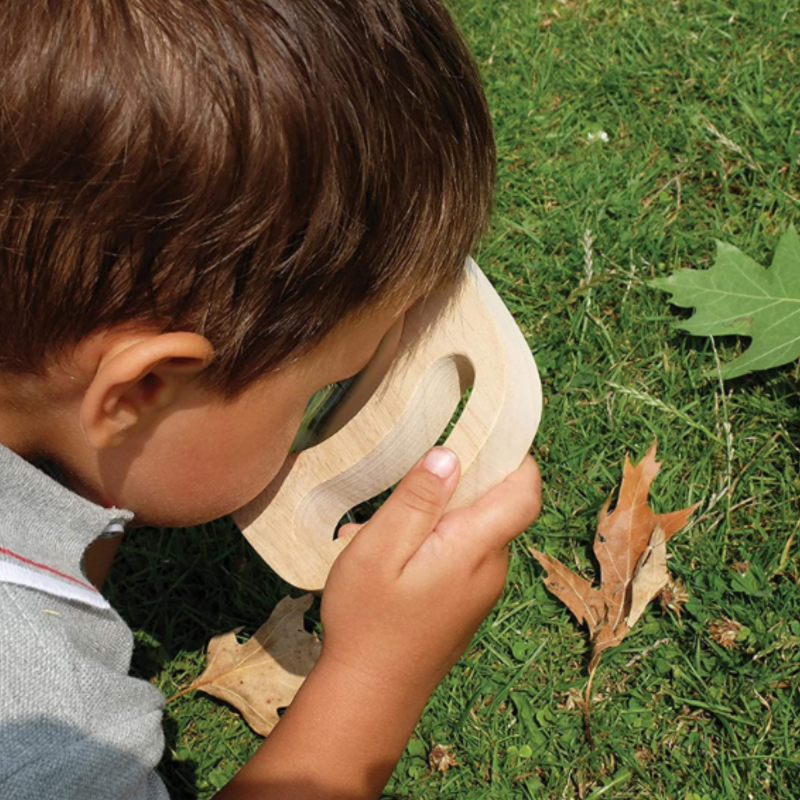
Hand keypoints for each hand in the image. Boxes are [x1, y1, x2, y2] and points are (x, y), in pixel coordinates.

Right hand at [319, 448, 541, 695]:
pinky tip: (392, 560)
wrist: (370, 696)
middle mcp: (491, 568)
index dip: (516, 457)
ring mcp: (481, 590)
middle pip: (496, 506)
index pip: (524, 492)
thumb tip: (451, 454)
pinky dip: (434, 543)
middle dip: (456, 487)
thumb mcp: (380, 549)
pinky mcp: (467, 603)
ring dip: (437, 517)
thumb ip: (417, 500)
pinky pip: (462, 556)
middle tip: (404, 493)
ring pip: (473, 530)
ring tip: (384, 533)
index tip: (485, 432)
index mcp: (475, 548)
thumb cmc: (368, 620)